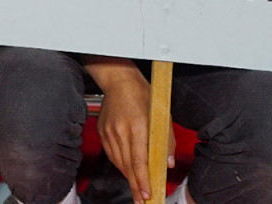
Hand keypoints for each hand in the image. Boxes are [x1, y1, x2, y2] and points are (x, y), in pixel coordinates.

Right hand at [91, 61, 174, 202]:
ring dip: (128, 178)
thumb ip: (166, 140)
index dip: (143, 180)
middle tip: (142, 200)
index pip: (139, 161)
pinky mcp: (103, 132)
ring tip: (137, 190)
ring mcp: (109, 132)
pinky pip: (112, 155)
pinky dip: (121, 165)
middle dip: (135, 186)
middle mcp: (120, 131)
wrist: (119, 80)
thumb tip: (168, 162)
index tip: (147, 194)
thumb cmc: (143, 94)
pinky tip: (128, 171)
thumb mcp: (162, 115)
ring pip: (119, 162)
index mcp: (137, 126)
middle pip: (127, 166)